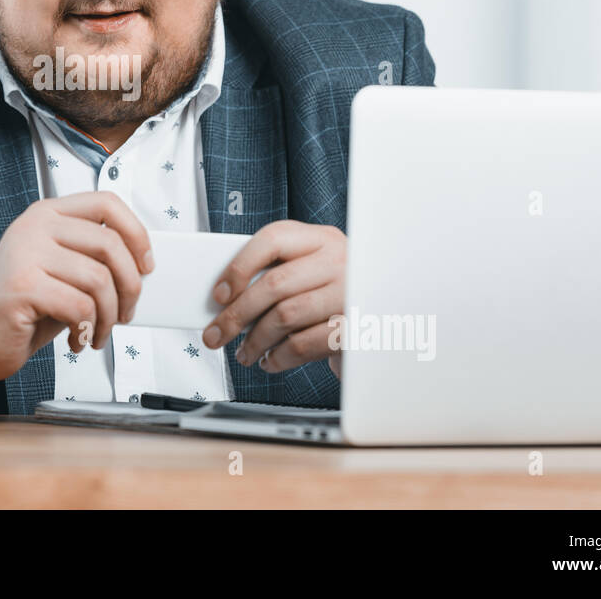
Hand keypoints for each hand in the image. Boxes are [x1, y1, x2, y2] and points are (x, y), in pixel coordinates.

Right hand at [0, 192, 152, 383]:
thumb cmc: (22, 308)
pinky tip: (76, 340)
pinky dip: (86, 330)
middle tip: (124, 314)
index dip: (136, 233)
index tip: (145, 265)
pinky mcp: (21, 286)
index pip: (107, 203)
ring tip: (96, 333)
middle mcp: (35, 227)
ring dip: (108, 317)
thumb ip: (93, 257)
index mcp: (47, 214)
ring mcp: (25, 254)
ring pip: (99, 280)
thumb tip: (141, 263)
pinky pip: (80, 307)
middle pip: (110, 245)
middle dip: (129, 288)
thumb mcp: (62, 271)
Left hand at [200, 221, 345, 377]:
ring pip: (286, 316)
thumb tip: (226, 298)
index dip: (239, 267)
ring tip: (244, 352)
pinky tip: (270, 360)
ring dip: (255, 340)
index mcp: (322, 239)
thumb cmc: (332, 292)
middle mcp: (339, 262)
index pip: (273, 239)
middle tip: (216, 334)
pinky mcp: (354, 329)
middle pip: (274, 284)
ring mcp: (349, 295)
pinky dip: (279, 357)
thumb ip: (276, 272)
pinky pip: (304, 344)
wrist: (384, 315)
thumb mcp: (309, 269)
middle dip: (236, 314)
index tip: (219, 294)